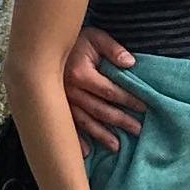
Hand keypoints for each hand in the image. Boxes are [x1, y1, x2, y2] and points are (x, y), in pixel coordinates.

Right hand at [65, 25, 143, 152]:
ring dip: (101, 135)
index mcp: (81, 74)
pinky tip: (87, 152)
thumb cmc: (76, 40)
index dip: (128, 100)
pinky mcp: (56, 106)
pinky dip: (77, 140)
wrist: (45, 44)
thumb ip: (113, 49)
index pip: (110, 91)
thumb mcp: (96, 37)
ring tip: (117, 146)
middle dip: (120, 121)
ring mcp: (62, 101)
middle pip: (100, 110)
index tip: (144, 107)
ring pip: (85, 121)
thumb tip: (131, 63)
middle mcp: (70, 90)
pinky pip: (68, 125)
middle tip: (138, 130)